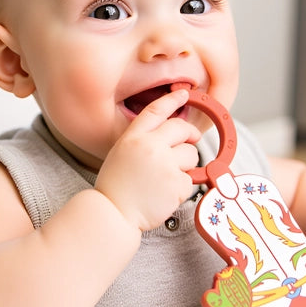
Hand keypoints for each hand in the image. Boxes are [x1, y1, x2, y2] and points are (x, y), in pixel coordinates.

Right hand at [96, 88, 200, 231]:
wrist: (113, 213)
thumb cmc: (115, 187)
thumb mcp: (121, 153)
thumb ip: (143, 141)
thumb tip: (171, 139)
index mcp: (133, 137)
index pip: (156, 110)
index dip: (172, 100)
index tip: (183, 94)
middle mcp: (150, 146)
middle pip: (182, 128)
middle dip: (190, 135)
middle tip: (190, 142)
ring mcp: (165, 164)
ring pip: (192, 154)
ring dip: (186, 166)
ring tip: (166, 179)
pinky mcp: (176, 183)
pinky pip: (191, 180)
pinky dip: (182, 188)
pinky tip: (165, 194)